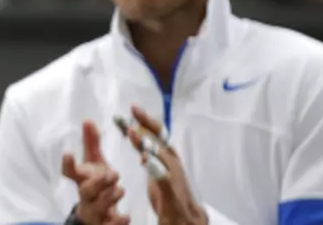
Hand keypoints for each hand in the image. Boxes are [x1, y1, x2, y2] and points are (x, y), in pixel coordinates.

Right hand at [61, 121, 129, 224]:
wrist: (99, 214)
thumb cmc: (97, 184)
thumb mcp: (95, 163)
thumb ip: (92, 143)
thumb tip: (88, 120)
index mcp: (81, 180)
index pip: (69, 171)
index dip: (68, 163)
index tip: (69, 152)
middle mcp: (85, 197)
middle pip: (85, 191)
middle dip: (97, 182)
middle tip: (114, 173)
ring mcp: (94, 213)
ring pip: (96, 208)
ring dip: (108, 198)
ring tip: (121, 189)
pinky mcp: (104, 224)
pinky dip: (116, 222)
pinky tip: (126, 215)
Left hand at [125, 106, 207, 224]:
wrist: (190, 222)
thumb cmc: (172, 197)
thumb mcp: (158, 174)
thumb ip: (150, 157)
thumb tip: (139, 140)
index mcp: (169, 161)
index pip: (158, 137)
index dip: (146, 122)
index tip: (132, 108)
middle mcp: (174, 167)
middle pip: (162, 142)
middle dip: (148, 125)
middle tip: (133, 109)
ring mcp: (176, 181)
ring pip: (163, 158)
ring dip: (149, 143)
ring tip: (133, 132)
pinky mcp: (174, 198)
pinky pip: (166, 182)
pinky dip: (157, 169)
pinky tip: (144, 159)